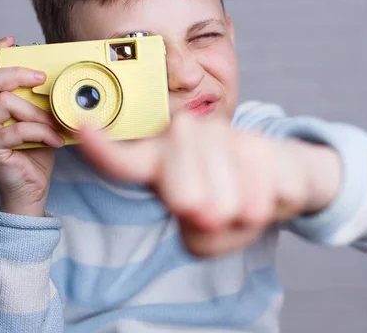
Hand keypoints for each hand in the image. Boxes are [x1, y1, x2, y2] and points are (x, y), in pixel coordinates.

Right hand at [0, 37, 64, 216]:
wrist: (31, 190)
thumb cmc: (36, 155)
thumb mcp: (40, 121)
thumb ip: (39, 102)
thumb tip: (55, 78)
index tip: (10, 39)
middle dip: (18, 73)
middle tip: (42, 77)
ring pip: (4, 103)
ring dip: (35, 111)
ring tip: (53, 124)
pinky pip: (16, 129)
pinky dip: (41, 132)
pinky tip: (55, 140)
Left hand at [77, 112, 339, 256]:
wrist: (282, 177)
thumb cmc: (232, 201)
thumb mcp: (209, 237)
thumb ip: (201, 239)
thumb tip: (207, 216)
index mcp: (159, 159)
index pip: (124, 160)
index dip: (103, 148)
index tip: (83, 128)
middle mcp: (183, 137)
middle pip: (182, 198)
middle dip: (202, 216)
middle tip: (214, 208)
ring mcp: (219, 134)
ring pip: (221, 204)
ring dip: (236, 216)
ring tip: (240, 196)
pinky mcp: (255, 143)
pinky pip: (254, 200)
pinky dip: (260, 210)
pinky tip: (260, 191)